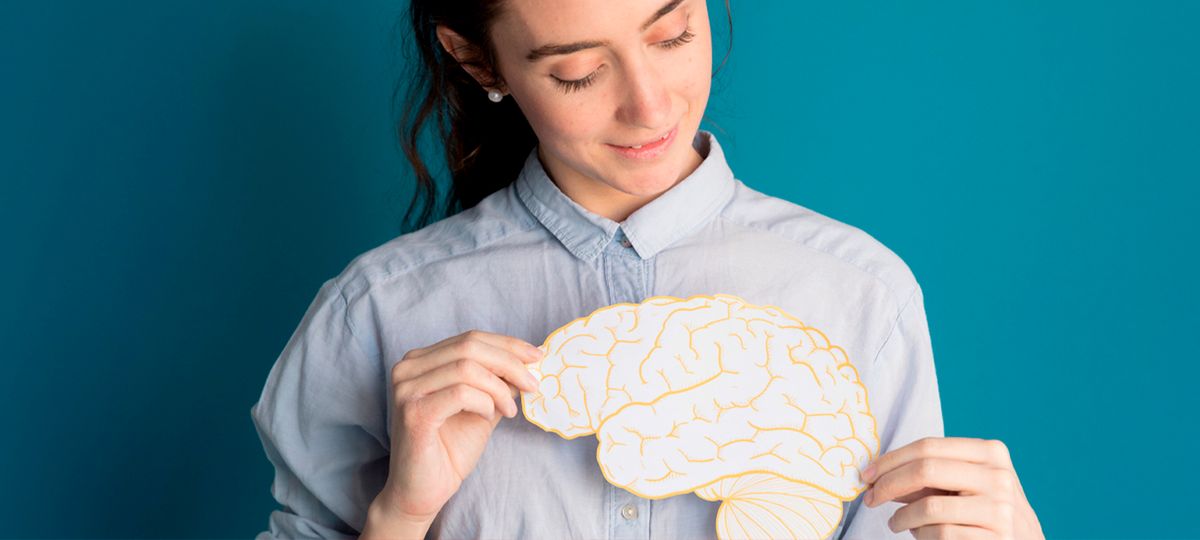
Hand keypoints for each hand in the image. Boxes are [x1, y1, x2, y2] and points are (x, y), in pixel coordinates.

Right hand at [370, 330, 542, 529]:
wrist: (422, 492)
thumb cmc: (449, 450)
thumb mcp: (482, 406)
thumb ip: (497, 382)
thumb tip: (529, 361)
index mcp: (421, 361)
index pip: (470, 338)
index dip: (507, 345)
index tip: (537, 357)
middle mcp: (408, 368)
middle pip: (469, 346)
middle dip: (510, 363)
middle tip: (533, 384)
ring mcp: (407, 389)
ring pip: (467, 368)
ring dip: (499, 388)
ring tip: (510, 410)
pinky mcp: (414, 412)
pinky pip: (461, 393)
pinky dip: (484, 402)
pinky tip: (490, 417)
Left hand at [860, 437, 1043, 539]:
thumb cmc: (984, 512)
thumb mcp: (962, 486)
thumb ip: (926, 477)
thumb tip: (877, 475)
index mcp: (991, 452)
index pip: (928, 446)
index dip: (891, 460)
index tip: (867, 474)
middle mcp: (999, 476)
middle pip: (925, 470)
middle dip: (888, 484)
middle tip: (869, 497)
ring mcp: (1000, 509)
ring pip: (929, 506)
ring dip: (902, 517)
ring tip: (896, 523)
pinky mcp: (995, 539)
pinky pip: (940, 533)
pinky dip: (921, 535)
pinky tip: (921, 535)